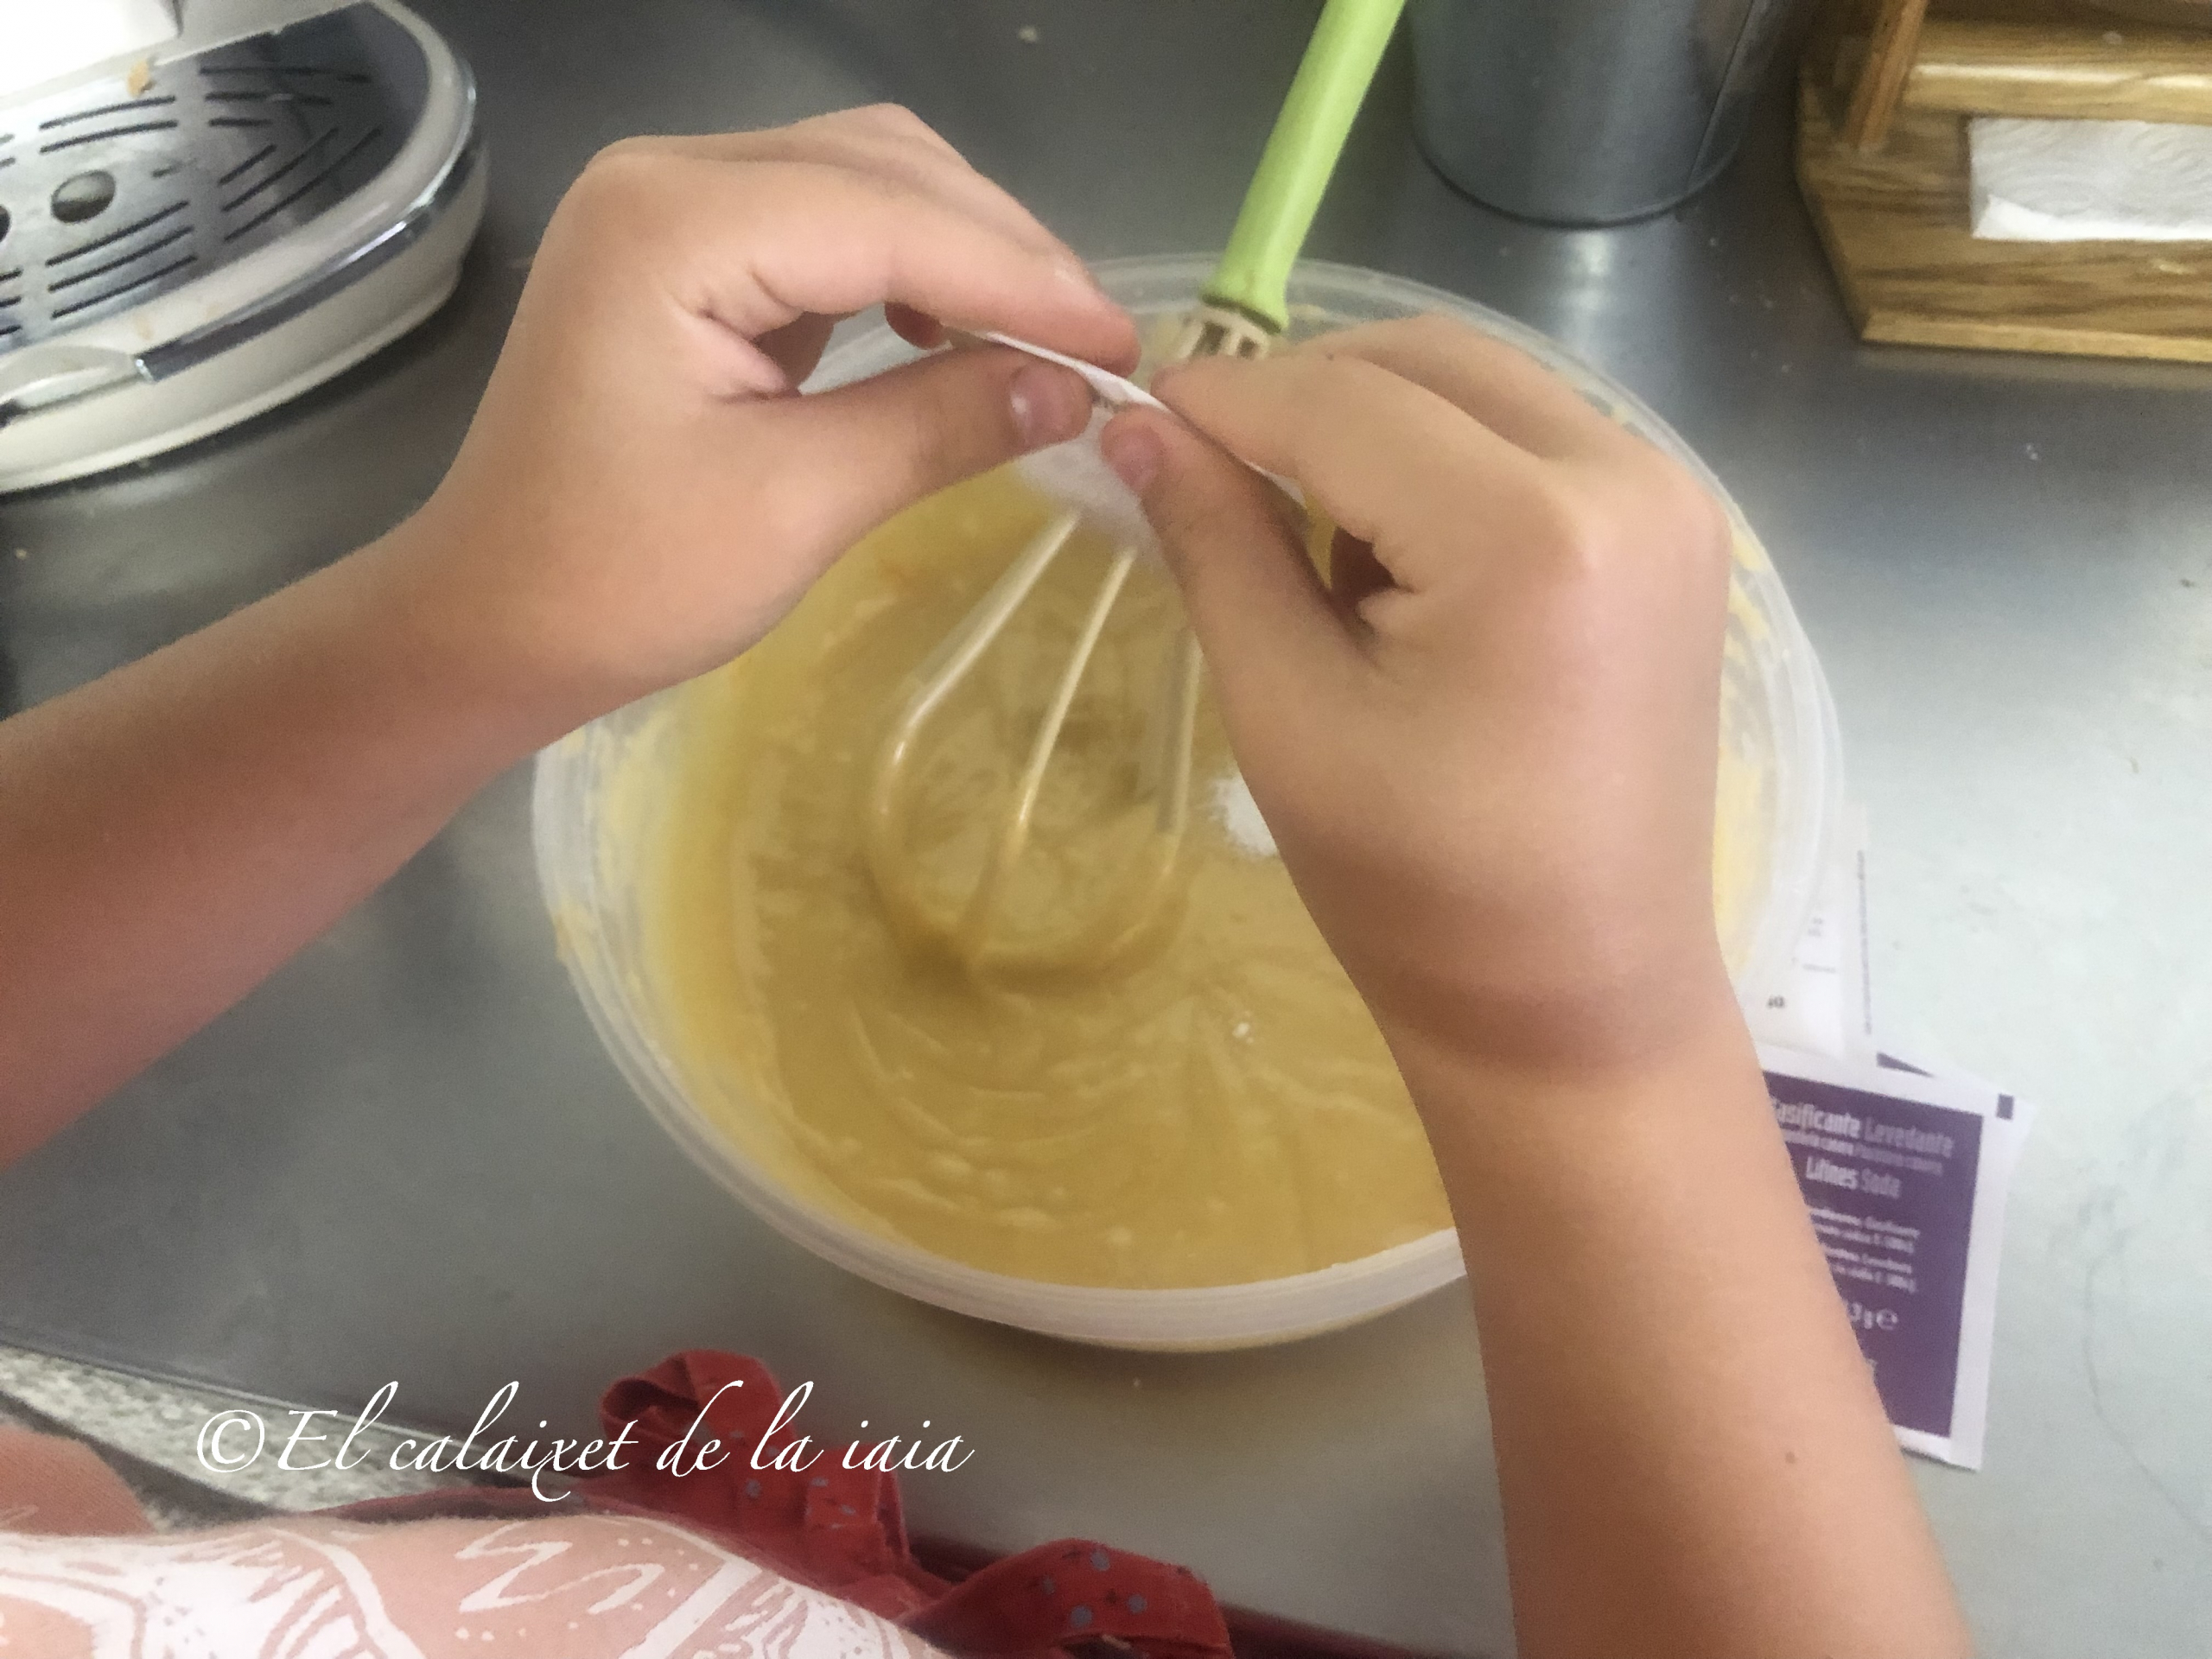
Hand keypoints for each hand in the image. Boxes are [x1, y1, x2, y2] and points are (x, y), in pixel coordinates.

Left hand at [405, 106, 1136, 721]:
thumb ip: (938, 425)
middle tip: (1097, 349)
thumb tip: (1073, 389)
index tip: (1123, 346)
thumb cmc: (624, 579)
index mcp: (673, 226)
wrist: (494, 619)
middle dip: (1003, 249)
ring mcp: (670, 204)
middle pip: (883, 165)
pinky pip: (824, 219)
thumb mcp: (797, 506)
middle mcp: (668, 177)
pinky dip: (905, 263)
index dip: (1020, 276)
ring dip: (962, 249)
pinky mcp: (684, 246)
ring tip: (1042, 339)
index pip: (889, 216)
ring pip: (863, 178)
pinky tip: (945, 327)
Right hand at [1101, 316, 1736, 1080]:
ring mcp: (1674, 500)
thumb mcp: (1289, 714)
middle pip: (1429, 360)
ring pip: (1488, 386)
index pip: (1343, 405)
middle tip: (1212, 473)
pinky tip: (1407, 567)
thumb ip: (1217, 546)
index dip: (1226, 400)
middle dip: (1307, 395)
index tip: (1135, 412)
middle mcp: (1628, 480)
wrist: (1577, 1002)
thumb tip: (1136, 425)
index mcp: (1532, 539)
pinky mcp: (1681, 531)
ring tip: (1320, 552)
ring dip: (1381, 424)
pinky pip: (1541, 436)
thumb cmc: (1418, 891)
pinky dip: (1453, 460)